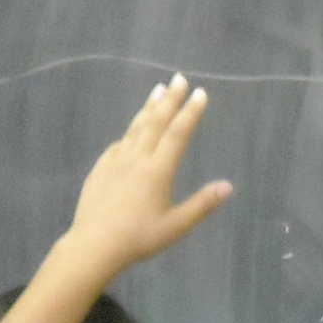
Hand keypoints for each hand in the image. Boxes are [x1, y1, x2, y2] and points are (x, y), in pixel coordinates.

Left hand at [63, 73, 233, 278]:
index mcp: (158, 170)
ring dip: (148, 107)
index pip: (178, 134)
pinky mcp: (100, 169)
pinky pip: (119, 144)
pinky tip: (131, 132)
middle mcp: (137, 158)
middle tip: (178, 78)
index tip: (200, 93)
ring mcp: (115, 161)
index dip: (190, 113)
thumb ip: (202, 204)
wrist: (94, 245)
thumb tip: (228, 186)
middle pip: (155, 122)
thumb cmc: (139, 238)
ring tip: (157, 90)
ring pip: (135, 128)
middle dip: (169, 99)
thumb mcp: (176, 226)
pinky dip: (129, 132)